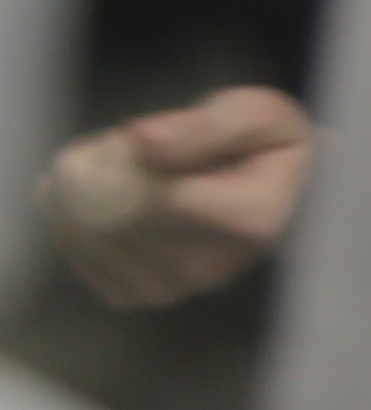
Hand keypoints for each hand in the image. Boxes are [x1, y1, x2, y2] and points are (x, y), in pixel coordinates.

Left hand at [36, 86, 317, 309]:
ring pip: (90, 237)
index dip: (128, 156)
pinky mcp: (135, 295)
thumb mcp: (254, 113)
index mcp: (253, 222)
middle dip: (97, 170)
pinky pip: (78, 255)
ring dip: (80, 193)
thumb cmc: (258, 144)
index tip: (136, 134)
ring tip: (112, 171)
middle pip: (118, 218)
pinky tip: (98, 200)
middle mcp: (214, 270)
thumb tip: (143, 141)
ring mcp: (173, 289)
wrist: (259, 187)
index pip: (162, 196)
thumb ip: (205, 125)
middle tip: (116, 146)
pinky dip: (73, 221)